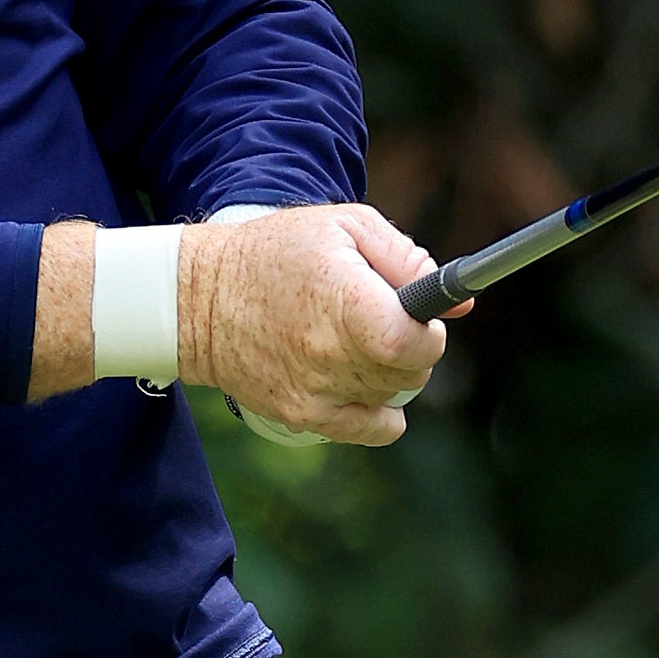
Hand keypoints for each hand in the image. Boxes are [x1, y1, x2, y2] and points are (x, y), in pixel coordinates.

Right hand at [179, 204, 455, 446]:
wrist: (199, 299)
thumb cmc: (277, 252)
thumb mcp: (343, 227)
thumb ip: (406, 258)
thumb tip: (459, 302)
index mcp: (342, 300)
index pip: (414, 343)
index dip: (430, 332)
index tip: (419, 315)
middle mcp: (328, 352)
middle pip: (411, 373)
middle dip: (412, 347)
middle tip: (383, 320)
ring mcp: (314, 390)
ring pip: (394, 397)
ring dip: (391, 373)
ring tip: (358, 342)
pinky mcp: (302, 415)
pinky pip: (375, 429)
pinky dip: (380, 409)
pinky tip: (359, 378)